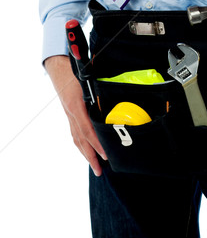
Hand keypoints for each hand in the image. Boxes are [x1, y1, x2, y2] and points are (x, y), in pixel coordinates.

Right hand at [45, 55, 106, 176]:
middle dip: (91, 157)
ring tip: (95, 165)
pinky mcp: (69, 114)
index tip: (106, 155)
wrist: (59, 67)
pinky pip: (75, 133)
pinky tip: (86, 149)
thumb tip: (116, 100)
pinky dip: (81, 144)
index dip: (96, 144)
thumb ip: (100, 91)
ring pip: (77, 139)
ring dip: (85, 153)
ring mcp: (69, 115)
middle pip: (81, 140)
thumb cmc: (75, 71)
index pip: (87, 130)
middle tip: (100, 170)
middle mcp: (71, 114)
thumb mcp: (89, 80)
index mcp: (76, 107)